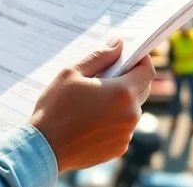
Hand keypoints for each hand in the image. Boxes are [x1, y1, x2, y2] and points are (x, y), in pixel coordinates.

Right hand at [28, 39, 155, 172]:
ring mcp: (126, 134)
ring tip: (95, 101)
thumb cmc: (55, 108)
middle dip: (130, 79)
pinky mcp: (119, 148)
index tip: (130, 56)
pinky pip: (123, 128)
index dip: (141, 60)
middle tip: (108, 75)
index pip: (147, 71)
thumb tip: (118, 45)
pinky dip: (114, 120)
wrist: (44, 148)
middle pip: (142, 89)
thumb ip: (99, 56)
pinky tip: (92, 120)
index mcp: (122, 92)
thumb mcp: (72, 73)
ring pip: (132, 110)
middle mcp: (130, 114)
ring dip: (121, 102)